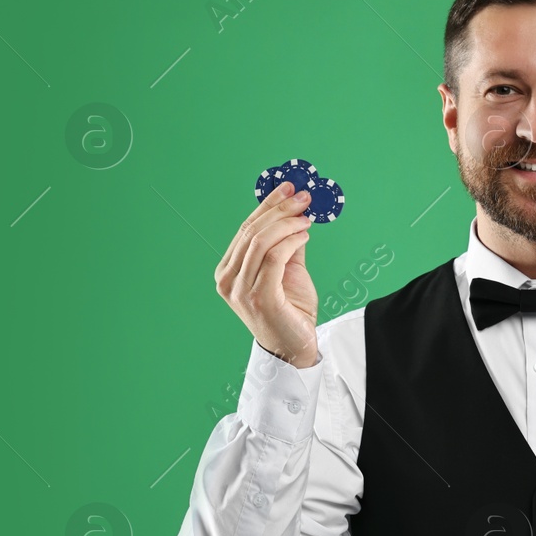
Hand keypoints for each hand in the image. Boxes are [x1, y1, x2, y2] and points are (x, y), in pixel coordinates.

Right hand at [215, 180, 318, 367]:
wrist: (295, 348)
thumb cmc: (289, 310)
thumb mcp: (286, 270)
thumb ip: (286, 243)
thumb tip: (295, 211)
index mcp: (228, 271)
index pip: (246, 229)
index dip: (268, 205)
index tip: (288, 187)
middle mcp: (228, 280)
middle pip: (252, 232)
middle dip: (280, 209)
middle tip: (303, 197)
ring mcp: (241, 291)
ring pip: (261, 242)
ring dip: (287, 223)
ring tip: (307, 217)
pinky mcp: (261, 299)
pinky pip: (274, 259)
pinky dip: (291, 241)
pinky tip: (304, 235)